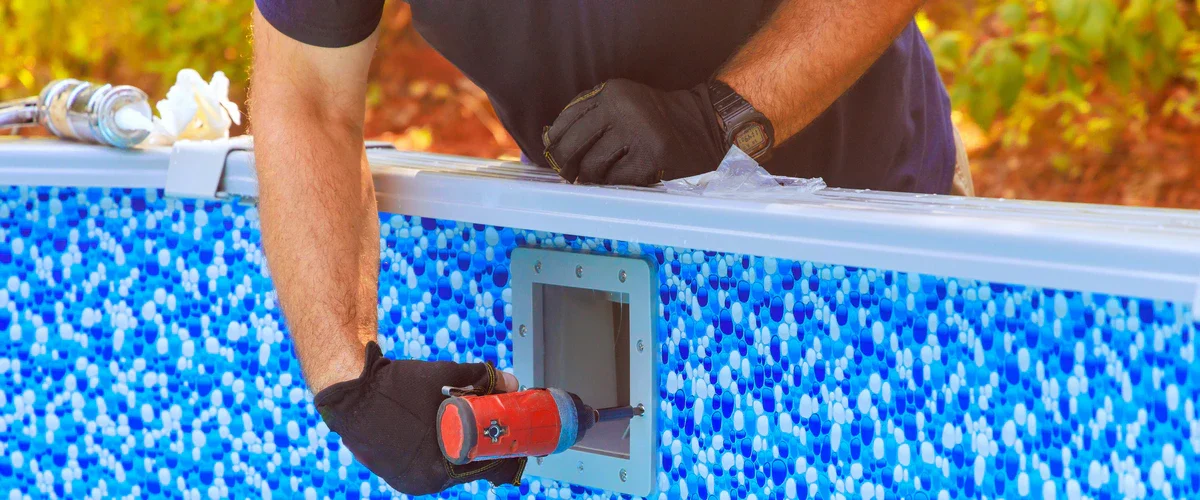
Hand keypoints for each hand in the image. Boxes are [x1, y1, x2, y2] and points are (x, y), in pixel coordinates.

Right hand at [314, 342, 524, 495]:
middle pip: (468, 468)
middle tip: (497, 428)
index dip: (503, 451)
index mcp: (439, 468)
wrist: (346, 394)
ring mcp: (408, 481)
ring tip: (474, 428)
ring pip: (449, 467)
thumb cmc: (392, 387)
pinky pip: (429, 464)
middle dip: (484, 448)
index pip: (485, 466)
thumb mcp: (441, 376)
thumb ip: (479, 379)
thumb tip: (511, 383)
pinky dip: (441, 450)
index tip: (516, 439)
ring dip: (462, 448)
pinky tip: (446, 433)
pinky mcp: (397, 474)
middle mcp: (424, 483)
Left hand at [542, 79, 727, 185]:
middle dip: (565, 164)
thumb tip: (550, 143)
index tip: (553, 154)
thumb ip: (589, 116)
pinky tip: (619, 179)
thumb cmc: (654, 117)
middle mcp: (622, 109)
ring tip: (596, 178)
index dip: (555, 141)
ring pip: (592, 166)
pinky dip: (613, 183)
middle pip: (574, 145)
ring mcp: (638, 133)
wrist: (703, 124)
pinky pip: (616, 180)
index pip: (568, 119)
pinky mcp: (652, 157)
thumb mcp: (623, 103)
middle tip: (567, 175)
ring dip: (590, 177)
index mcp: (611, 92)